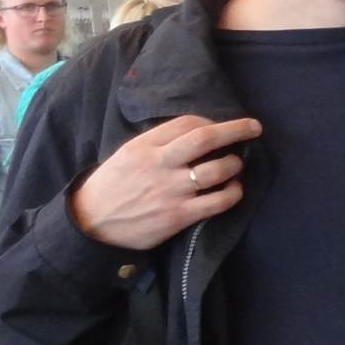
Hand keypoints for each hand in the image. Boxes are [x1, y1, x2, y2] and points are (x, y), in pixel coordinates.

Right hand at [70, 115, 262, 250]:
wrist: (90, 223)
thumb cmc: (113, 186)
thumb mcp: (127, 155)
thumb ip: (157, 143)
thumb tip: (195, 134)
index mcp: (144, 146)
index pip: (186, 124)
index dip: (211, 122)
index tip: (221, 126)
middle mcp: (159, 164)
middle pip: (205, 138)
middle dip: (235, 130)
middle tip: (254, 128)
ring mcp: (170, 191)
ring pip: (217, 170)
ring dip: (234, 164)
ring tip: (235, 165)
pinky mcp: (178, 216)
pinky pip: (218, 202)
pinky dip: (234, 193)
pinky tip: (234, 190)